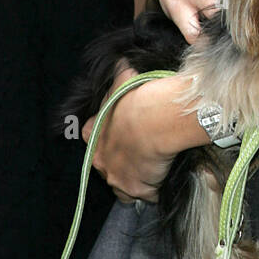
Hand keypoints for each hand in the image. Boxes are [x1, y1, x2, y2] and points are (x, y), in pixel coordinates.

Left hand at [83, 69, 204, 203]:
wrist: (155, 119)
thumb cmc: (137, 97)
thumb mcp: (123, 77)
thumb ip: (118, 73)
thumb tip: (120, 62)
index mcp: (92, 135)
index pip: (92, 140)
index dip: (108, 137)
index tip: (124, 134)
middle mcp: (100, 161)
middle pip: (109, 166)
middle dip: (124, 161)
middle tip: (144, 151)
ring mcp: (117, 178)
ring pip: (123, 186)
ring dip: (137, 180)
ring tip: (155, 168)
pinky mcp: (136, 190)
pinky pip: (147, 195)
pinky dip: (155, 189)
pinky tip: (166, 176)